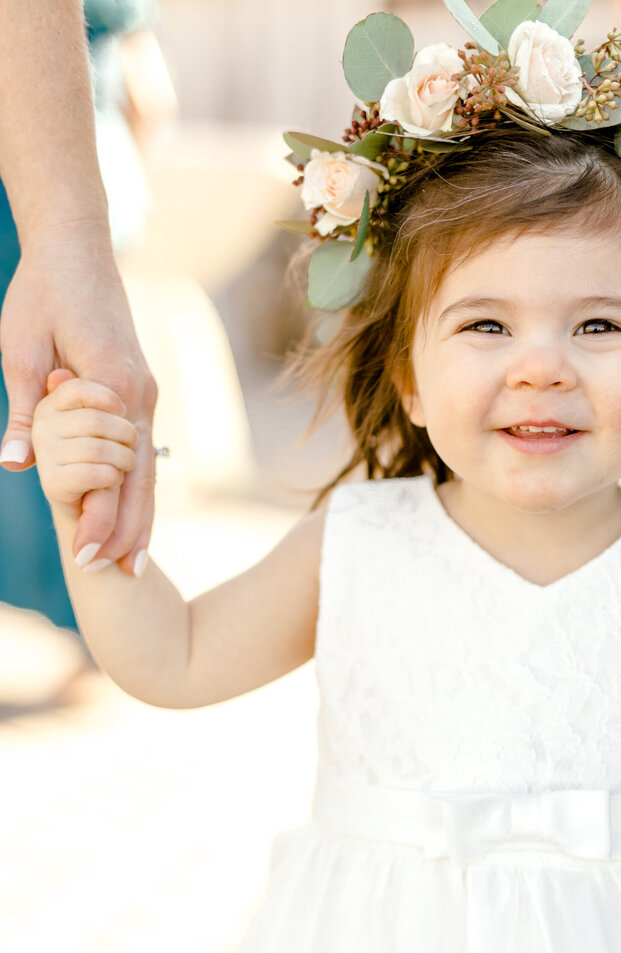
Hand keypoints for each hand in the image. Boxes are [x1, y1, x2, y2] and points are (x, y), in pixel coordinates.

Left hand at [0, 228, 156, 573]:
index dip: (99, 518)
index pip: (111, 471)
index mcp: (112, 386)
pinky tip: (136, 518)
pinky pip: (145, 454)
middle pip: (140, 482)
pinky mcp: (142, 393)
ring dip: (140, 520)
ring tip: (132, 565)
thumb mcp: (20, 350)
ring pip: (149, 472)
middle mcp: (139, 397)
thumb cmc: (42, 292)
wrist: (76, 247)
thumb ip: (24, 412)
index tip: (86, 558)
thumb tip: (14, 464)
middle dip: (126, 532)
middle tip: (114, 579)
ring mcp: (146, 396)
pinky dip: (142, 492)